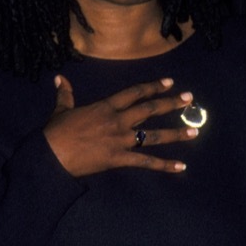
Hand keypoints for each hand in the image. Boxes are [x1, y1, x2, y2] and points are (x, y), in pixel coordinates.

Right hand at [42, 76, 197, 177]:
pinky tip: (181, 167)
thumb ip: (65, 94)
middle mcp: (117, 121)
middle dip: (171, 103)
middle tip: (189, 98)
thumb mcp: (61, 110)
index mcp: (105, 107)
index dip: (153, 86)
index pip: (134, 93)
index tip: (169, 82)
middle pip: (149, 109)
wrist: (50, 155)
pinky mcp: (119, 159)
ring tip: (194, 132)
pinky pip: (146, 162)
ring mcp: (120, 140)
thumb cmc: (55, 133)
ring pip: (153, 135)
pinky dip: (164, 165)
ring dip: (175, 134)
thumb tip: (59, 78)